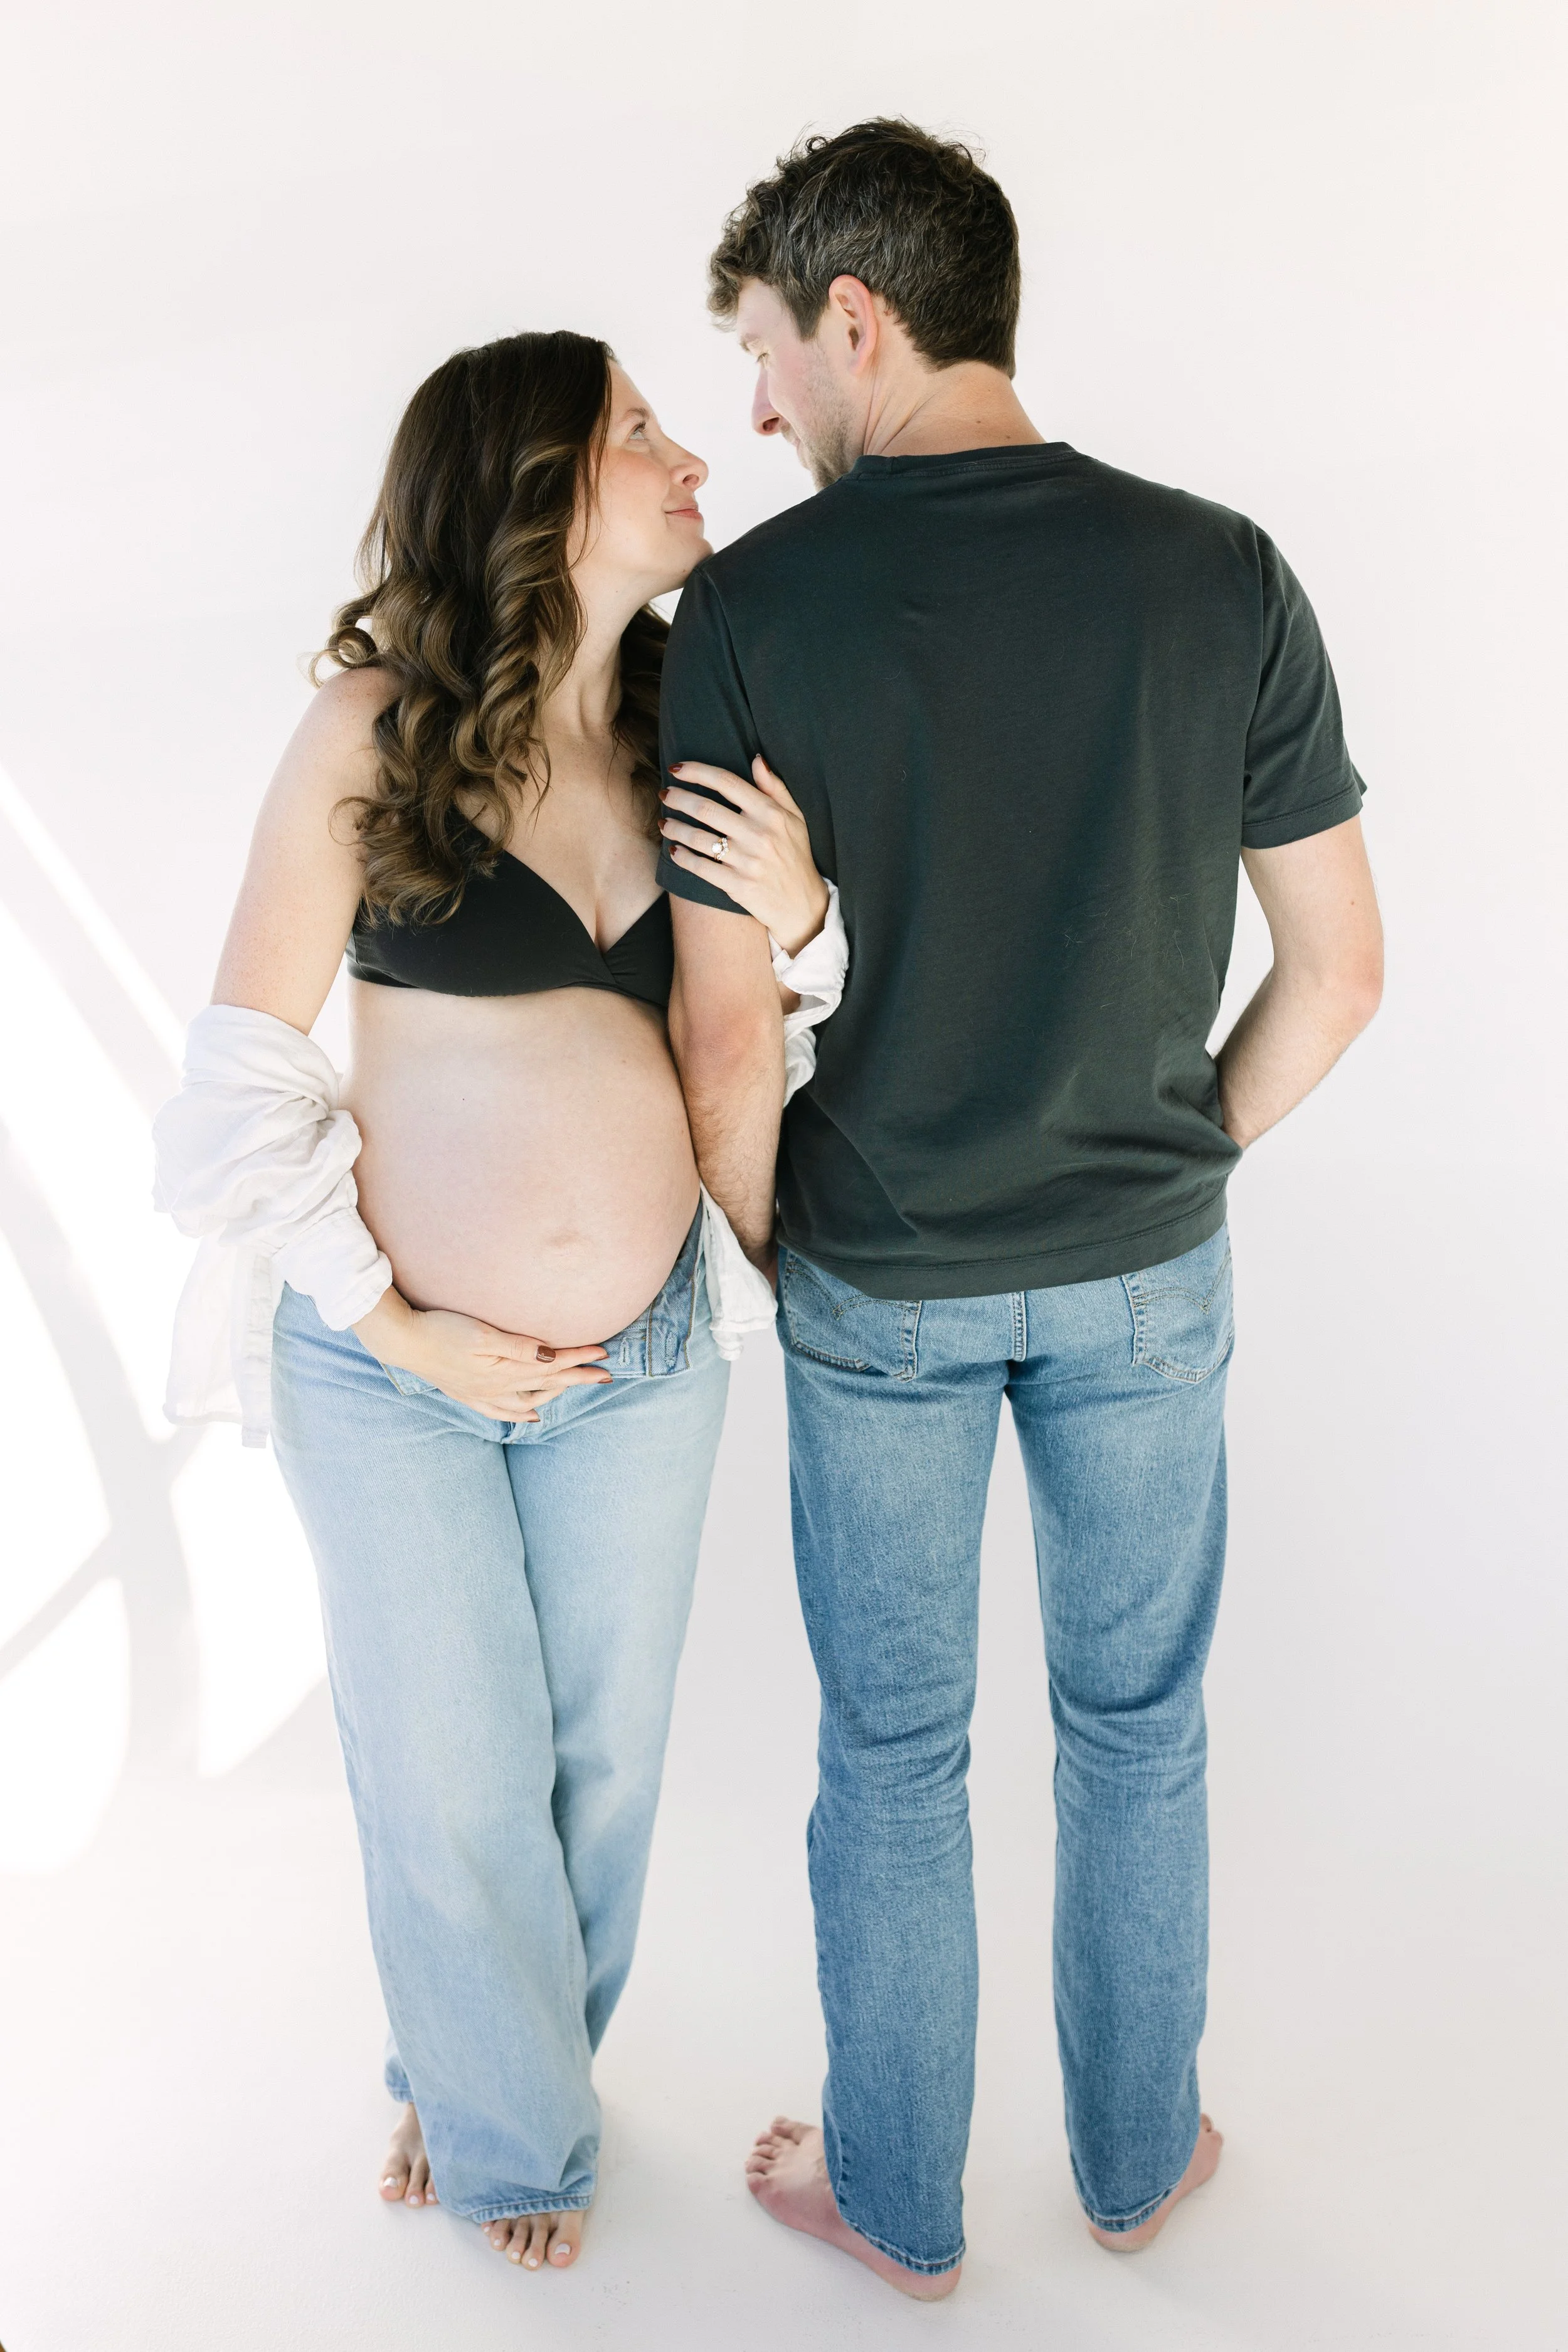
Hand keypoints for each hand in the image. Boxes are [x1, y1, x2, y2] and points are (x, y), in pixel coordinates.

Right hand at [352, 1289, 610, 1420]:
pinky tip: (531, 1416)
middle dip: (578, 1378)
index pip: (553, 1366)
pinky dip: (521, 1415)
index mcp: (505, 1371)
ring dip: (554, 1395)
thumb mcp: (481, 1334)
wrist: (403, 1342)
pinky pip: (502, 1412)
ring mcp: (482, 1394)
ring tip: (573, 1389)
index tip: (605, 1353)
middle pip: (547, 1385)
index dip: (581, 1359)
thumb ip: (518, 1347)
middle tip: (605, 1375)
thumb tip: (551, 1357)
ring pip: (528, 1401)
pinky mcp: (469, 1394)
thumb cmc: (442, 1330)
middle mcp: (497, 1387)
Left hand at [661, 757, 829, 955]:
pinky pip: (700, 867)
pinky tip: (673, 850)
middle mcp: (758, 835)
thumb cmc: (795, 855)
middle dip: (678, 798)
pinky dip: (682, 857)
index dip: (697, 771)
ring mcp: (746, 862)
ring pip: (698, 838)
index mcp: (770, 814)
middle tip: (664, 795)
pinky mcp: (737, 886)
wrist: (801, 904)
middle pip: (706, 809)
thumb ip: (775, 788)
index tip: (676, 768)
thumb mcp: (795, 818)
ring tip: (664, 823)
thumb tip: (755, 759)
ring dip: (674, 828)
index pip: (727, 783)